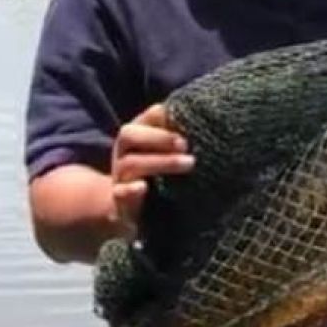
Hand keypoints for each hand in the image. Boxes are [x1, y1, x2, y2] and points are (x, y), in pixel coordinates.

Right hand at [110, 103, 193, 238]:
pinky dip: (131, 191)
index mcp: (136, 136)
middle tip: (186, 144)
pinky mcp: (120, 202)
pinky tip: (142, 187)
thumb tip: (207, 119)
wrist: (129, 210)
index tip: (186, 122)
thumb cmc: (157, 173)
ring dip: (161, 162)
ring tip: (190, 163)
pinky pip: (120, 194)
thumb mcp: (167, 153)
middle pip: (130, 135)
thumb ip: (180, 136)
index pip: (146, 117)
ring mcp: (120, 177)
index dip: (163, 117)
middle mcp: (123, 153)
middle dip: (159, 138)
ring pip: (131, 163)